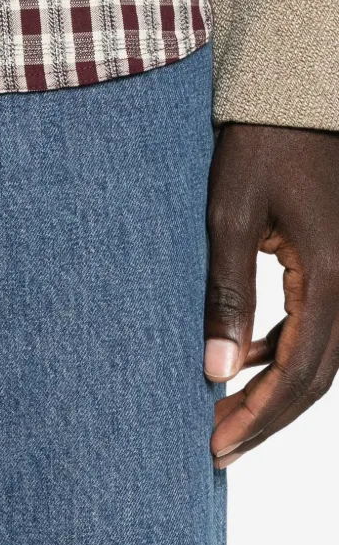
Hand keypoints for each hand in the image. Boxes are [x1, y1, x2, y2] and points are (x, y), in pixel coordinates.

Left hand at [204, 123, 338, 466]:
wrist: (293, 95)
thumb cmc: (257, 147)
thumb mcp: (228, 217)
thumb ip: (225, 294)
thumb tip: (217, 370)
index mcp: (329, 274)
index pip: (299, 372)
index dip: (260, 417)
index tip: (217, 447)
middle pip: (317, 376)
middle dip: (268, 417)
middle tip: (218, 448)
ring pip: (323, 356)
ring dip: (277, 390)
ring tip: (225, 414)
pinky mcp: (337, 262)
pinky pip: (321, 325)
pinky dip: (286, 352)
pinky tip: (248, 358)